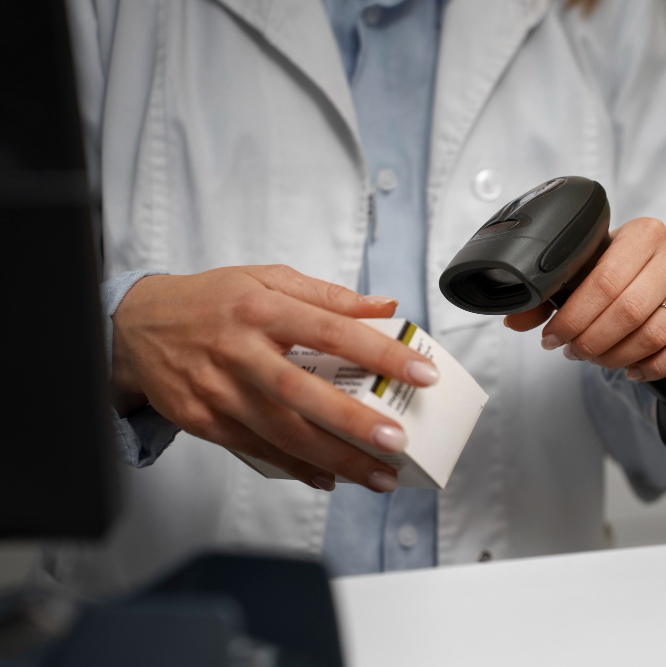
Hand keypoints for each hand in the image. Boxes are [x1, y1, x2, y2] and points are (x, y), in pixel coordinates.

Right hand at [111, 265, 438, 492]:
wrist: (135, 327)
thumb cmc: (212, 301)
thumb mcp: (268, 280)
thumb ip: (329, 296)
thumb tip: (385, 305)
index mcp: (262, 308)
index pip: (331, 330)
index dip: (379, 352)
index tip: (421, 372)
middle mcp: (239, 351)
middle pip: (302, 392)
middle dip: (353, 422)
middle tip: (397, 442)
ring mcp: (218, 390)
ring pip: (282, 432)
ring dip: (334, 459)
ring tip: (379, 475)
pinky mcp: (204, 421)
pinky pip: (257, 451)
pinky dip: (296, 468)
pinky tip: (331, 477)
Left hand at [505, 218, 665, 380]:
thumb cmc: (623, 273)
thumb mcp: (587, 273)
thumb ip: (548, 295)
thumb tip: (513, 319)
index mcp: (643, 231)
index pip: (603, 281)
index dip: (573, 317)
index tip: (553, 337)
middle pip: (629, 310)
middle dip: (592, 340)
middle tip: (572, 352)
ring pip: (656, 332)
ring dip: (619, 355)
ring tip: (597, 360)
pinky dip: (655, 365)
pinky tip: (633, 370)